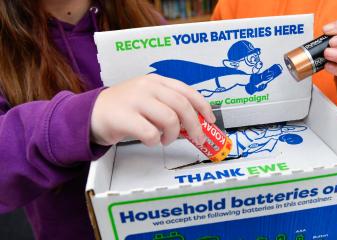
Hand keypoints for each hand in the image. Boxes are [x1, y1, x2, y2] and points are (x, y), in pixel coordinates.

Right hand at [91, 74, 215, 145]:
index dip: (203, 106)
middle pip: (182, 106)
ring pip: (169, 120)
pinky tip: (150, 141)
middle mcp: (147, 87)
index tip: (210, 120)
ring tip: (165, 140)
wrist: (89, 113)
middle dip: (195, 125)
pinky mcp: (124, 117)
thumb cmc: (124, 109)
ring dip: (172, 135)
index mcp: (156, 81)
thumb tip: (194, 123)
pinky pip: (150, 133)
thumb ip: (169, 106)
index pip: (187, 91)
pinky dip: (154, 141)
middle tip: (197, 138)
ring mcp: (135, 100)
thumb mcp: (148, 99)